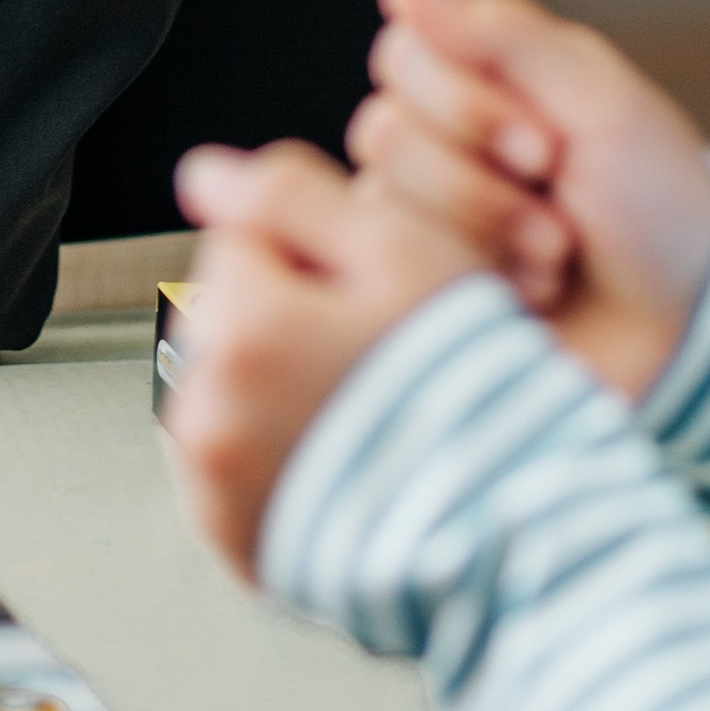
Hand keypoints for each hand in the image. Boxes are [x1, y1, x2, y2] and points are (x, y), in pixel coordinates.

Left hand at [164, 142, 486, 576]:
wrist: (508, 534)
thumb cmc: (471, 389)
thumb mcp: (401, 253)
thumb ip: (292, 195)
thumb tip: (200, 173)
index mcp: (242, 327)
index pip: (240, 239)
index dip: (312, 256)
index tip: (368, 297)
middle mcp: (207, 411)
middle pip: (223, 316)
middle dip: (279, 319)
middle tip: (370, 356)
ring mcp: (213, 486)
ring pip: (222, 387)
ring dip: (269, 384)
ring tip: (363, 413)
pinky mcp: (229, 537)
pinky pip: (228, 464)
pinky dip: (267, 454)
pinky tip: (339, 460)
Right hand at [347, 0, 709, 399]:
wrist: (691, 319)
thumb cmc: (656, 199)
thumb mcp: (595, 101)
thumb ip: (498, 35)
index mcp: (485, 73)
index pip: (404, 55)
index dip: (463, 103)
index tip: (544, 144)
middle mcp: (443, 135)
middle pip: (386, 132)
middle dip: (479, 180)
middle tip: (555, 196)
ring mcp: (430, 211)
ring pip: (388, 201)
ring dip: (488, 229)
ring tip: (556, 251)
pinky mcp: (430, 279)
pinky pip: (404, 270)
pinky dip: (485, 277)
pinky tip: (538, 286)